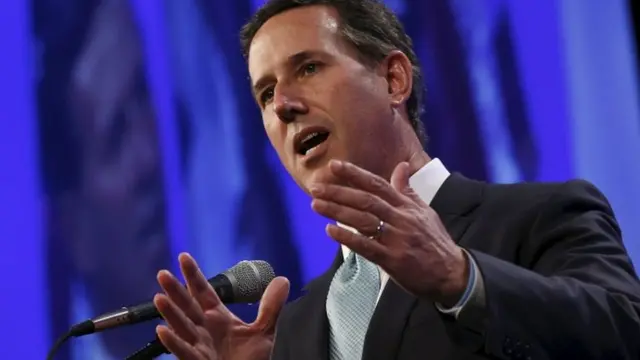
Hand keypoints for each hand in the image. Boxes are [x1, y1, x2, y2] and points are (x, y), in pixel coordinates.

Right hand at [153, 253, 289, 359]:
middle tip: (163, 274)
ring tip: (160, 298)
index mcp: (217, 319)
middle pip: (187, 307)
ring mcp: (199, 347)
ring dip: (170, 313)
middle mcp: (204, 330)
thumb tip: (282, 280)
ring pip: (182, 327)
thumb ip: (270, 306)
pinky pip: (183, 352)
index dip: (194, 275)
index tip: (184, 256)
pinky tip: (162, 330)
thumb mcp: (264, 331)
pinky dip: (173, 342)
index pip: (203, 292)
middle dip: (175, 291)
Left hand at [310, 160, 468, 305]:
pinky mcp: (393, 260)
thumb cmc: (435, 240)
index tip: (333, 166)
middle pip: (366, 200)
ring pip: (363, 220)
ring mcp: (396, 239)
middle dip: (339, 192)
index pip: (377, 184)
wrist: (452, 273)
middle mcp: (400, 218)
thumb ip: (407, 190)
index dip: (354, 174)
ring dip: (337, 211)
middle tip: (316, 187)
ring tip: (316, 204)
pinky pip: (367, 247)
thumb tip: (401, 166)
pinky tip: (330, 231)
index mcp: (406, 206)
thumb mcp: (424, 211)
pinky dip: (348, 238)